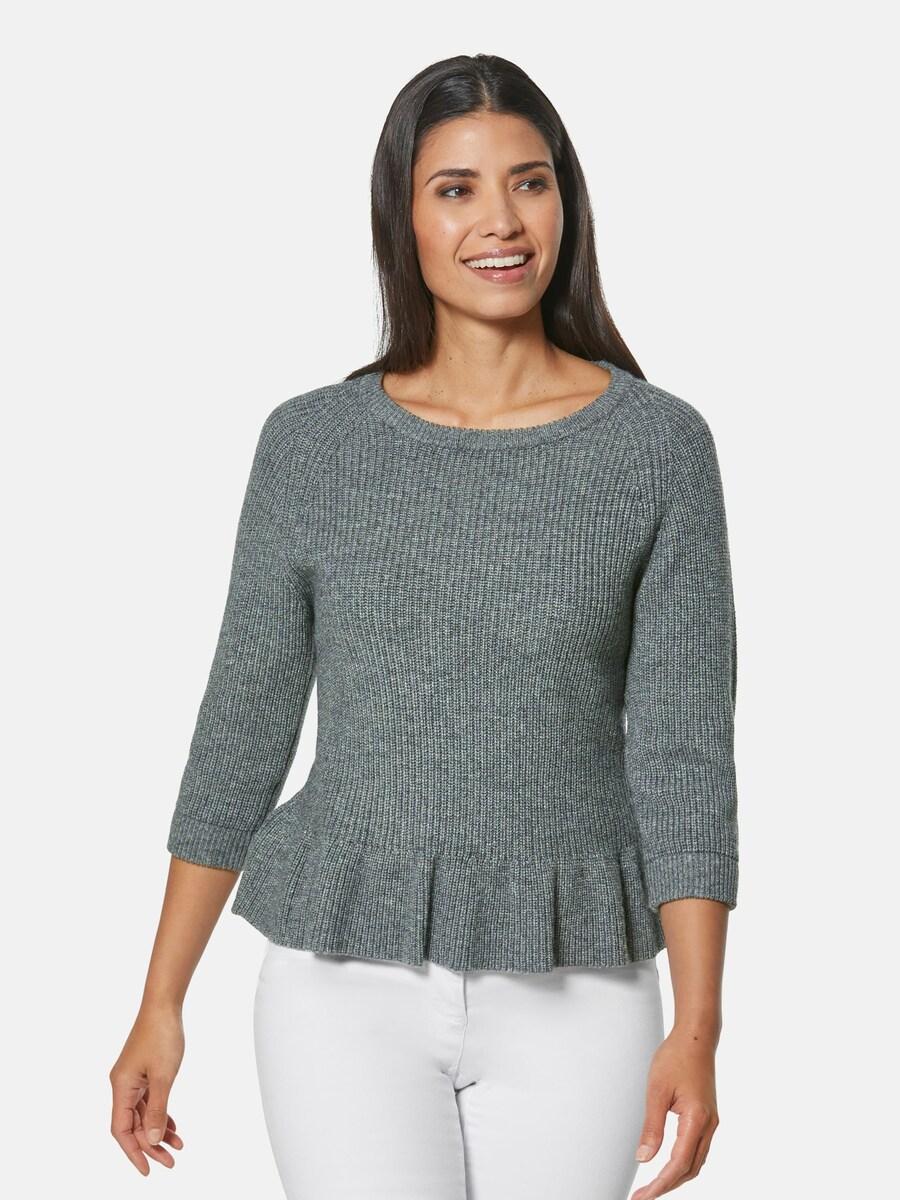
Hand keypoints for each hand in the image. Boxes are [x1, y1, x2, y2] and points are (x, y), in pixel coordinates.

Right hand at [109, 1003, 185, 1174]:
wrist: (164, 1005)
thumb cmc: (162, 1035)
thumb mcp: (164, 1076)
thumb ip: (159, 1109)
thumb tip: (153, 1141)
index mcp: (121, 1087)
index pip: (122, 1130)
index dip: (133, 1152)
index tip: (147, 1170)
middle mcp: (123, 1085)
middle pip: (133, 1125)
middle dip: (151, 1145)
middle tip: (171, 1162)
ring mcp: (133, 1078)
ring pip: (143, 1114)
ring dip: (158, 1131)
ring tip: (178, 1146)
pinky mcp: (143, 1072)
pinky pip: (149, 1101)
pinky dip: (161, 1114)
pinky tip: (173, 1126)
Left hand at [629, 1026, 719, 1198]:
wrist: (696, 1037)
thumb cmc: (677, 1056)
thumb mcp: (656, 1090)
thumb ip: (652, 1127)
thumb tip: (644, 1158)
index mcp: (697, 1119)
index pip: (679, 1163)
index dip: (660, 1184)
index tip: (643, 1196)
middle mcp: (709, 1124)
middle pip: (690, 1169)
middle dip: (667, 1185)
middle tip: (644, 1195)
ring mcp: (711, 1121)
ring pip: (696, 1161)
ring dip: (676, 1177)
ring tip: (653, 1185)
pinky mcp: (707, 1117)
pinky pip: (697, 1149)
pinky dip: (683, 1163)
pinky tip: (669, 1165)